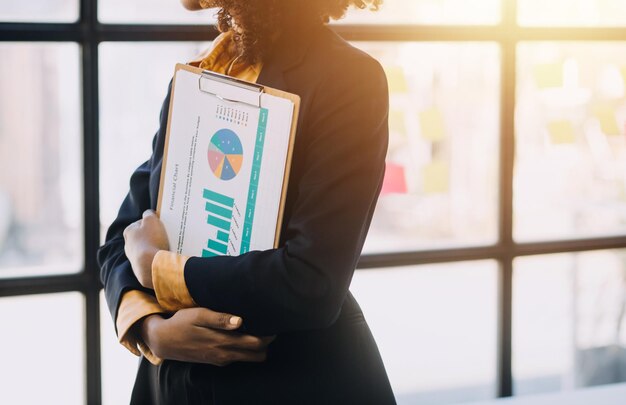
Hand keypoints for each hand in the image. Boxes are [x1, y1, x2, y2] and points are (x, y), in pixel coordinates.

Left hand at [123, 209, 168, 288]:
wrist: (151, 265)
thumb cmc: (151, 240)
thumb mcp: (151, 220)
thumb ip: (149, 214)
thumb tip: (148, 213)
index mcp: (128, 232)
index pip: (141, 223)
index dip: (151, 222)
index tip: (160, 224)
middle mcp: (128, 245)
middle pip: (144, 236)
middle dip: (154, 235)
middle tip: (165, 235)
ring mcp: (134, 258)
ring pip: (147, 248)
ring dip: (156, 246)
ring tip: (166, 246)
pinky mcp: (141, 268)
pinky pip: (150, 259)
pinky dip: (156, 257)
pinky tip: (163, 256)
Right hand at [139, 307, 274, 365]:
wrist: (163, 340)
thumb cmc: (182, 323)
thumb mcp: (199, 315)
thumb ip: (220, 319)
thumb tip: (241, 321)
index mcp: (223, 342)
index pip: (256, 344)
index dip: (268, 335)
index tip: (272, 323)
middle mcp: (224, 354)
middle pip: (258, 355)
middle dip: (265, 343)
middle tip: (267, 326)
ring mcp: (220, 359)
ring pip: (248, 358)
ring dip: (255, 347)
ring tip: (256, 329)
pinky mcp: (215, 360)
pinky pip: (237, 358)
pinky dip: (244, 349)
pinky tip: (240, 336)